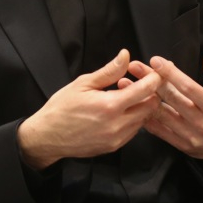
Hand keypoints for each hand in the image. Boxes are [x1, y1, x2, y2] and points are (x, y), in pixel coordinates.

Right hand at [17, 49, 161, 169]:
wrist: (48, 136)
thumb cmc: (62, 108)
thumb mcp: (83, 83)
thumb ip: (109, 71)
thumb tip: (125, 55)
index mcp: (109, 105)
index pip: (145, 91)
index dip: (154, 79)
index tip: (154, 73)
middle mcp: (117, 125)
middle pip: (150, 107)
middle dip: (150, 94)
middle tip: (141, 84)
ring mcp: (117, 139)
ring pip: (143, 120)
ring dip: (141, 107)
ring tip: (127, 97)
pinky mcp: (114, 147)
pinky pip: (133, 131)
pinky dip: (132, 119)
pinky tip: (120, 111)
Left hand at [124, 46, 202, 161]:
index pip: (189, 88)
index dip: (171, 74)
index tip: (155, 61)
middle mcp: (202, 123)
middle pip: (172, 99)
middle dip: (151, 81)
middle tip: (134, 66)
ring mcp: (190, 136)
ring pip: (162, 115)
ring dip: (142, 99)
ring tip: (125, 85)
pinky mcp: (182, 145)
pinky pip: (160, 131)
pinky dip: (146, 118)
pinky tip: (133, 105)